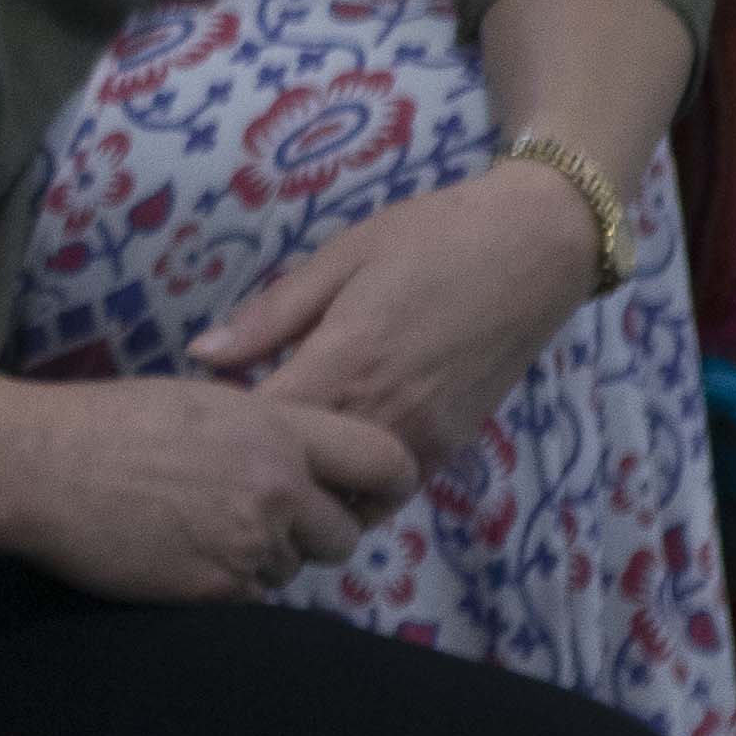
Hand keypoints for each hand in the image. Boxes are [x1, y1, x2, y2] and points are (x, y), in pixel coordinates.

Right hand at [5, 376, 424, 605]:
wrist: (39, 467)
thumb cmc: (108, 422)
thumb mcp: (203, 402)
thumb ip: (266, 432)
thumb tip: (300, 463)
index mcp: (277, 429)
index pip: (382, 460)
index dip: (385, 483)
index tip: (364, 494)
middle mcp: (277, 486)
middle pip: (342, 533)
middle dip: (312, 533)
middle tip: (264, 522)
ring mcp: (249, 542)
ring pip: (293, 568)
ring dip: (263, 559)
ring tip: (202, 532)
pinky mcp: (217, 588)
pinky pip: (252, 597)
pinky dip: (226, 584)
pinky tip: (182, 556)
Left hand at [186, 162, 605, 476]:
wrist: (537, 248)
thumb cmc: (431, 237)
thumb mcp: (339, 258)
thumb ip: (271, 316)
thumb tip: (200, 356)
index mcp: (345, 362)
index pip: (264, 431)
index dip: (225, 433)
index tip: (198, 422)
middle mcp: (384, 413)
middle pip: (302, 474)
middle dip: (261, 468)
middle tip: (228, 450)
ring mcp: (423, 438)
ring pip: (348, 498)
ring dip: (310, 489)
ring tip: (278, 462)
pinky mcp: (452, 447)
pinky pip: (391, 491)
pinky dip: (355, 490)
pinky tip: (330, 462)